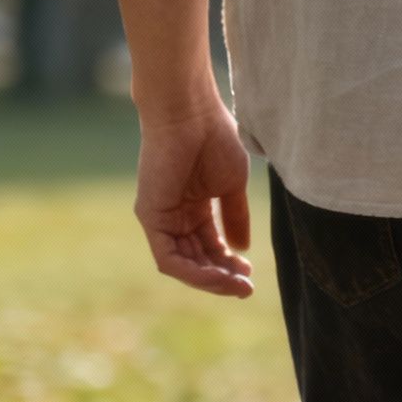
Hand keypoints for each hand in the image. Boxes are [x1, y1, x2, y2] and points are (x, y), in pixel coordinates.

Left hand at [134, 102, 254, 297]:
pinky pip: (169, 259)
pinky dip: (194, 273)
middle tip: (248, 288)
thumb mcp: (232, 186)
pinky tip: (218, 276)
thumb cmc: (214, 138)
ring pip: (183, 265)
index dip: (229, 264)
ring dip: (211, 280)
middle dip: (222, 277)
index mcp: (193, 206)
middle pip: (196, 259)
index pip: (208, 246)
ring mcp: (160, 218)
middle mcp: (174, 215)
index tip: (251, 273)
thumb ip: (235, 217)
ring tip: (238, 286)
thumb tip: (241, 248)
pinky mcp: (150, 217)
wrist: (191, 113)